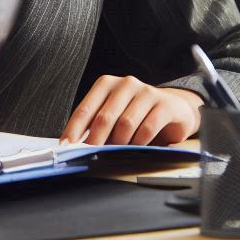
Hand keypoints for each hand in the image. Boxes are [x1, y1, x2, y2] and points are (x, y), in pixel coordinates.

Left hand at [60, 75, 202, 145]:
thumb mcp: (115, 116)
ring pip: (126, 123)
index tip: (65, 146)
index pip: (86, 108)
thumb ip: (97, 126)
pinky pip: (148, 127)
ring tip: (116, 154)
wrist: (173, 108)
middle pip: (105, 117)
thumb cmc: (137, 114)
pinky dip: (140, 143)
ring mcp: (146, 92)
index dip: (74, 128)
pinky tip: (137, 149)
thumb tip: (75, 145)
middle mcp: (126, 83)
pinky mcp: (164, 104)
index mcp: (107, 84)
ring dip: (119, 144)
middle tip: (89, 156)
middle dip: (95, 140)